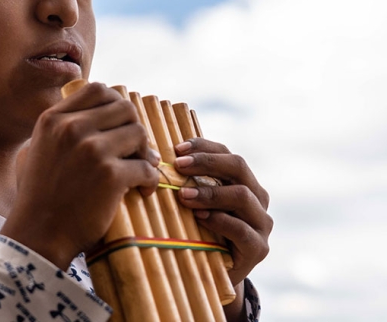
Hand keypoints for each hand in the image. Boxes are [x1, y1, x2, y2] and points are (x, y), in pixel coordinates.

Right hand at [0, 82, 159, 269]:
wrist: (37, 234)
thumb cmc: (40, 195)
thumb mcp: (39, 148)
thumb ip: (62, 126)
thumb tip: (100, 110)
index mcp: (53, 119)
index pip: (97, 89)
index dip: (115, 104)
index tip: (118, 126)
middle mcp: (71, 128)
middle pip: (124, 107)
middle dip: (134, 127)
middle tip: (133, 150)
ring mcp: (91, 150)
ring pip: (139, 133)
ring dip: (144, 153)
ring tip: (139, 170)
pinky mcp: (110, 176)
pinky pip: (147, 167)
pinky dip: (150, 179)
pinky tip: (143, 190)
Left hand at [173, 138, 271, 286]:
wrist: (215, 272)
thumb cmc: (202, 231)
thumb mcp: (197, 203)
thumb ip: (190, 182)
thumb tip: (157, 158)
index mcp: (245, 182)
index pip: (228, 154)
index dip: (203, 147)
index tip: (177, 148)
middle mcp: (258, 198)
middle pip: (238, 167)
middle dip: (206, 162)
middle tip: (179, 165)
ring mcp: (261, 223)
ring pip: (242, 196)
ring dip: (209, 192)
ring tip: (184, 194)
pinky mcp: (258, 248)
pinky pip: (242, 230)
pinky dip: (219, 220)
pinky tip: (199, 218)